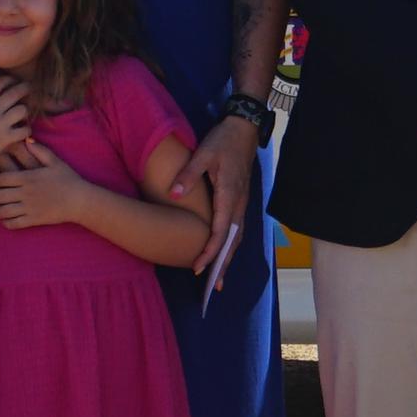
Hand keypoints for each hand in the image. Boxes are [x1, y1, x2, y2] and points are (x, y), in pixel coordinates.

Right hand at [0, 70, 34, 177]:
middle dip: (24, 88)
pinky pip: (24, 130)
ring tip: (25, 114)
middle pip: (14, 93)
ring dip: (26, 111)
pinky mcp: (5, 138)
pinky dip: (27, 130)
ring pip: (22, 110)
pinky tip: (24, 132)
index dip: (7, 80)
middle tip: (29, 88)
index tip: (13, 80)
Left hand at [0, 149, 95, 232]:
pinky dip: (6, 223)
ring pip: (4, 211)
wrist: (80, 201)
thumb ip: (40, 150)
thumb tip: (27, 138)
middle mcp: (26, 193)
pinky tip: (2, 221)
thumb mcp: (55, 161)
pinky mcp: (34, 220)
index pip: (1, 179)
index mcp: (28, 178)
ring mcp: (29, 208)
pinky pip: (15, 223)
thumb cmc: (68, 179)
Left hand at [189, 111, 260, 286]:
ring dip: (228, 258)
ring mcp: (243, 203)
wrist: (243, 129)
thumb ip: (188, 174)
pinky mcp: (241, 200)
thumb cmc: (222, 141)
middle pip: (232, 242)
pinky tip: (224, 252)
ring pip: (237, 237)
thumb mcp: (203, 154)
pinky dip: (231, 244)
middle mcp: (239, 204)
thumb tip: (173, 194)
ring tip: (219, 278)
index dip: (209, 253)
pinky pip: (237, 229)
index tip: (198, 268)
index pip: (221, 233)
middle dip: (223, 265)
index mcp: (230, 195)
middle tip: (213, 287)